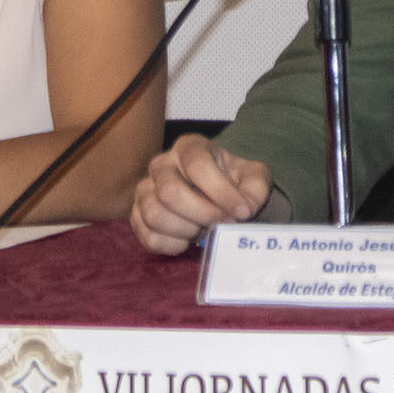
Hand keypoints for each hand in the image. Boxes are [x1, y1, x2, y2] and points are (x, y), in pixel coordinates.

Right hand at [129, 134, 270, 254]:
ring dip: (185, 230)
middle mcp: (161, 164)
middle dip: (202, 214)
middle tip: (222, 223)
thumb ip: (255, 188)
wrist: (215, 196)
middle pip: (169, 192)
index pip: (197, 166)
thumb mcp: (253, 177)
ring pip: (154, 215)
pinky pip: (147, 236)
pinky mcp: (137, 216)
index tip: (243, 212)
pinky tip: (187, 241)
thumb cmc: (232, 182)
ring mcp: (145, 190)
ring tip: (203, 229)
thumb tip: (243, 208)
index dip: (221, 192)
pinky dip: (170, 245)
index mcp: (189, 147)